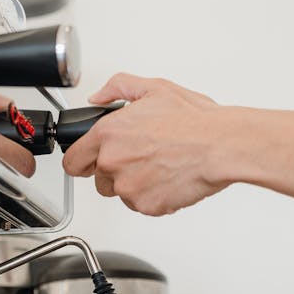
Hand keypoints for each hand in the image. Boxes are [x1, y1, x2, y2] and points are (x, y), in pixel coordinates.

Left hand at [61, 74, 230, 214]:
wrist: (220, 146)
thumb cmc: (194, 121)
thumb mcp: (154, 89)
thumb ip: (118, 88)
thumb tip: (98, 97)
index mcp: (108, 134)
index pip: (73, 161)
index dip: (81, 161)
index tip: (88, 162)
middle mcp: (113, 162)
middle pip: (98, 180)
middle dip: (114, 171)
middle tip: (140, 158)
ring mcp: (128, 188)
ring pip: (120, 194)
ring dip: (134, 184)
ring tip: (158, 166)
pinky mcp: (146, 206)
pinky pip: (142, 205)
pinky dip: (153, 196)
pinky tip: (169, 178)